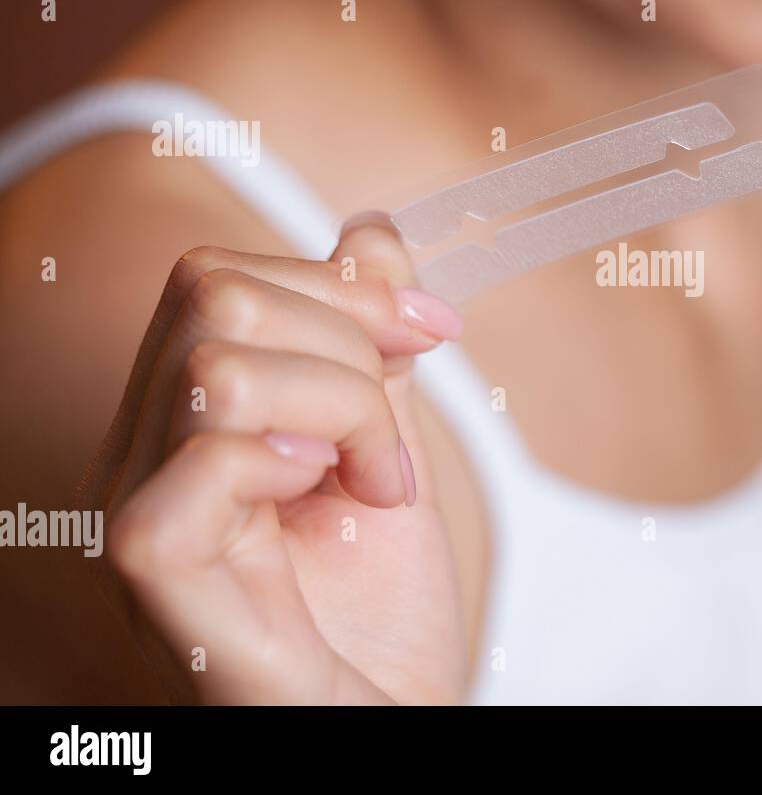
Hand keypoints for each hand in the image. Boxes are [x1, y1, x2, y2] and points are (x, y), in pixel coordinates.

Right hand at [83, 214, 465, 703]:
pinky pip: (207, 456)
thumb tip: (370, 229)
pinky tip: (340, 504)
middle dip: (350, 341)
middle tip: (398, 434)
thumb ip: (368, 346)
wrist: (388, 722)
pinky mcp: (158, 575)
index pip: (223, 277)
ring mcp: (139, 514)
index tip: (432, 333)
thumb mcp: (387, 448)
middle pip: (214, 293)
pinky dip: (301, 459)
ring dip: (350, 407)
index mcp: (184, 421)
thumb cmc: (379, 617)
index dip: (342, 286)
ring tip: (380, 486)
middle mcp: (140, 457)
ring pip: (219, 363)